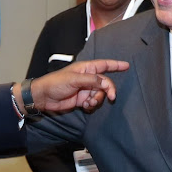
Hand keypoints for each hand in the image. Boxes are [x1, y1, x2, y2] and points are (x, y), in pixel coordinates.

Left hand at [14, 59, 128, 113]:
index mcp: (85, 68)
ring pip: (100, 94)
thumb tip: (105, 82)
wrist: (44, 98)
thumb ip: (91, 80)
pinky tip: (85, 107)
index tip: (127, 66)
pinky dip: (92, 106)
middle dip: (108, 90)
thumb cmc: (55, 83)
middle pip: (105, 83)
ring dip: (98, 100)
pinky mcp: (82, 100)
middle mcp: (87, 78)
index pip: (104, 65)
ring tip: (88, 103)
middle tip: (111, 97)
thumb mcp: (74, 79)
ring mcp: (85, 89)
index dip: (115, 65)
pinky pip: (93, 103)